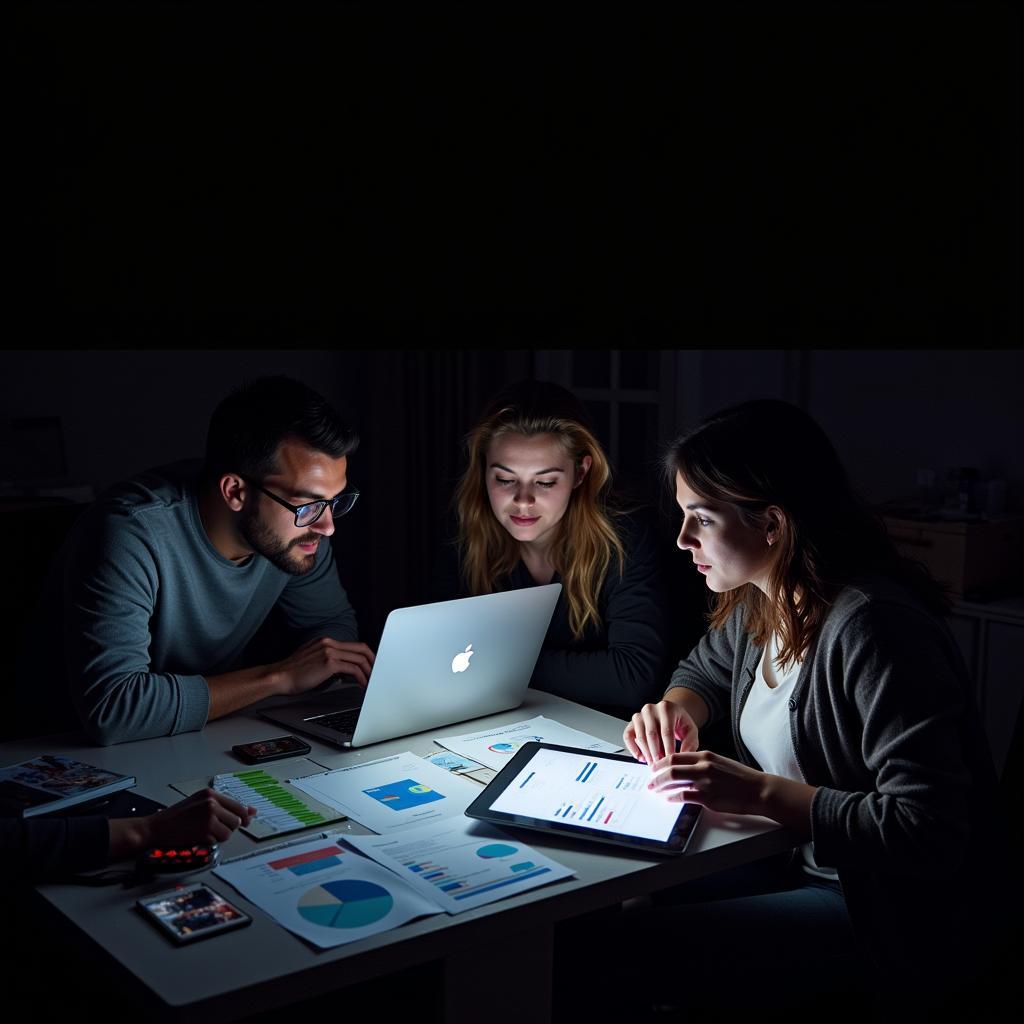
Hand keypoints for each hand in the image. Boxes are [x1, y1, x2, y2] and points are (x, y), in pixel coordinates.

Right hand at [108, 789, 257, 859]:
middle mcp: (212, 802)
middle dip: (229, 827)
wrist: (155, 828)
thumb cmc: (175, 817)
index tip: (247, 820)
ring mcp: (209, 816)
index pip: (238, 805)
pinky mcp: (205, 829)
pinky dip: (211, 842)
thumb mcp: (199, 804)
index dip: (244, 815)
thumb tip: (251, 812)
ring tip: (204, 832)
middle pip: (237, 819)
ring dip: (219, 836)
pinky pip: (219, 840)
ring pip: (229, 831)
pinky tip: (199, 837)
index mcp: (210, 794)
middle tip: (214, 829)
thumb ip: (223, 806)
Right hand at [273, 637, 375, 693]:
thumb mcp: (314, 662)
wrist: (279, 677)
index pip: (353, 645)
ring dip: (369, 671)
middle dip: (373, 660)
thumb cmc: (293, 674)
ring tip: (371, 681)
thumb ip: (330, 663)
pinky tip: (362, 685)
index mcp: (326, 642)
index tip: (371, 665)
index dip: (365, 655)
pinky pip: (353, 669)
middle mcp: (329, 643)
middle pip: (361, 648)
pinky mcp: (329, 662)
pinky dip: (361, 677)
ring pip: (360, 658)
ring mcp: (330, 651)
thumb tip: (346, 673)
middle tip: (377, 672)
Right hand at [623, 700, 699, 764]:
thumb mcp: (691, 730)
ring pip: (640, 737)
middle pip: (651, 734)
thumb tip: (682, 757)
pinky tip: (642, 758)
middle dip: (657, 753)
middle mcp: (650, 709)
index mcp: (666, 708)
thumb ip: (690, 743)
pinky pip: (628, 736)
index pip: (666, 731)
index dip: (668, 748)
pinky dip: (633, 749)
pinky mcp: (631, 722)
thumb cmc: (680, 723)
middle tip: (661, 766)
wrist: (670, 714)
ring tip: (654, 764)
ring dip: (647, 753)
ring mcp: (639, 715)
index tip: (671, 762)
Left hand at [646, 750, 766, 815]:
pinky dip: (673, 797)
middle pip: (670, 767)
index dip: (661, 762)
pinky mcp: (708, 798)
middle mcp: (703, 766)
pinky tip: (669, 799)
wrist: (758, 789)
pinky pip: (683, 796)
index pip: (676, 756)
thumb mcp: (719, 762)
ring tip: (655, 790)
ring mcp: (705, 782)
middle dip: (656, 775)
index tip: (654, 767)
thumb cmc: (740, 777)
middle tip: (650, 780)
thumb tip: (683, 767)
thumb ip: (702, 763)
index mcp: (705, 755)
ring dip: (660, 786)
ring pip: (674, 780)